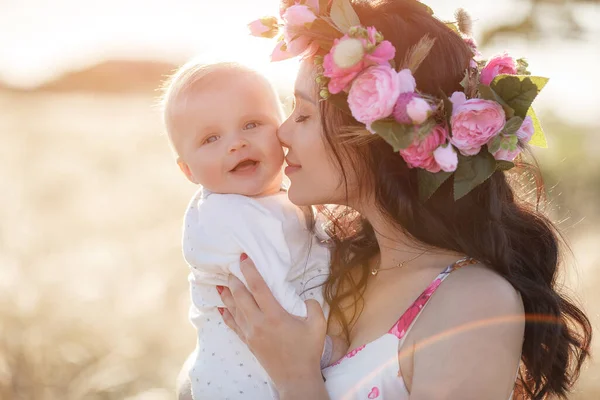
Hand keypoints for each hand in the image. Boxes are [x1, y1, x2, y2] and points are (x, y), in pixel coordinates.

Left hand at [218, 255, 327, 394]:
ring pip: (233, 309)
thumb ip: (312, 305)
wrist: (296, 378)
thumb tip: (305, 298)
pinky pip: (232, 325)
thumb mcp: (318, 324)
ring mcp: (250, 333)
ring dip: (226, 295)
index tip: (243, 258)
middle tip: (230, 268)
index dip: (249, 271)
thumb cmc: (308, 351)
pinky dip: (225, 314)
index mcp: (274, 315)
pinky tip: (220, 307)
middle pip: (240, 296)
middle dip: (234, 280)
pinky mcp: (248, 342)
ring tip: (220, 283)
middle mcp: (258, 322)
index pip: (258, 287)